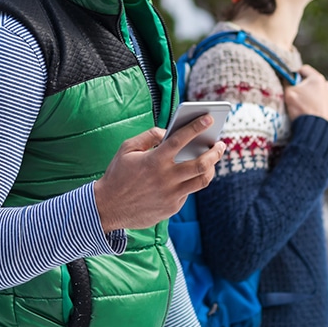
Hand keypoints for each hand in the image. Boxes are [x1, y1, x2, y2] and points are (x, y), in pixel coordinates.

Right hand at [93, 116, 225, 232]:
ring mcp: (171, 195)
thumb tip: (166, 132)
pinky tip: (190, 175)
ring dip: (211, 168)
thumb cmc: (117, 175)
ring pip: (202, 180)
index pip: (181, 139)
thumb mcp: (126, 149)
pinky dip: (190, 182)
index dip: (196, 126)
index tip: (209, 118)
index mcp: (154, 160)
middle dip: (215, 152)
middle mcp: (166, 178)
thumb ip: (148, 136)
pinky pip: (188, 192)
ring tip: (212, 160)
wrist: (107, 208)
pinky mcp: (172, 208)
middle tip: (220, 144)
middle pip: (202, 164)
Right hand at [284, 64, 327, 126]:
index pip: (304, 70)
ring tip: (305, 109)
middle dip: (305, 88)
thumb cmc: (301, 109)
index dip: (295, 75)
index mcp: (317, 79)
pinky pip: (325, 105)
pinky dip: (319, 108)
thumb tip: (286, 77)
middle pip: (313, 83)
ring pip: (320, 94)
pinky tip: (313, 115)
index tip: (290, 82)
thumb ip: (287, 82)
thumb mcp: (289, 93)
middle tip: (297, 98)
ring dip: (313, 98)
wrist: (316, 130)